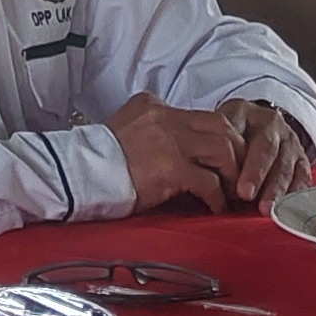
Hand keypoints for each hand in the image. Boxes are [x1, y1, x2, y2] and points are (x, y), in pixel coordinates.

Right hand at [107, 91, 252, 214]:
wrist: (75, 173)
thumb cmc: (97, 161)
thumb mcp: (126, 132)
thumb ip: (152, 133)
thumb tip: (177, 153)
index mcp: (154, 106)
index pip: (200, 116)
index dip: (219, 138)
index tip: (226, 158)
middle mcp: (165, 117)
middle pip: (221, 126)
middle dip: (237, 152)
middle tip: (240, 176)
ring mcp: (170, 140)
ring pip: (223, 149)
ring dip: (233, 174)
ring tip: (232, 194)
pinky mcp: (170, 167)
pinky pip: (208, 181)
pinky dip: (217, 197)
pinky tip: (216, 209)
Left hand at [216, 98, 313, 207]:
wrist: (260, 129)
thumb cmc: (230, 139)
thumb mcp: (216, 131)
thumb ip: (210, 149)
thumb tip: (201, 180)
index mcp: (243, 112)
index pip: (237, 131)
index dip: (234, 157)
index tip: (228, 180)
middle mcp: (269, 123)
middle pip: (265, 147)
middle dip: (256, 173)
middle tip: (245, 195)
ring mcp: (289, 140)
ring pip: (285, 164)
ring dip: (275, 188)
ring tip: (265, 209)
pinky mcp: (302, 157)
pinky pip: (303, 175)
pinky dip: (296, 192)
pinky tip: (287, 206)